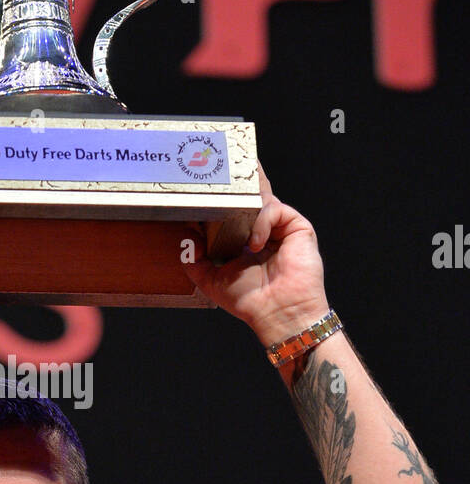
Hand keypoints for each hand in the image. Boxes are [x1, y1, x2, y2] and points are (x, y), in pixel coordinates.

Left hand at [178, 163, 329, 344]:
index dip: (222, 197)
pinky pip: (275, 210)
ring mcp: (280, 227)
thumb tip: (186, 236)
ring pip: (262, 197)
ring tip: (234, 223)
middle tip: (220, 171)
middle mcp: (262, 229)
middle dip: (237, 182)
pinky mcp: (297, 227)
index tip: (204, 188)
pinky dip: (261, 222)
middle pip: (251, 194)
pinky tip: (255, 244)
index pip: (233, 209)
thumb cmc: (249, 300)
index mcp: (244, 239)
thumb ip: (193, 260)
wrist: (276, 313)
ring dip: (245, 205)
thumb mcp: (210, 279)